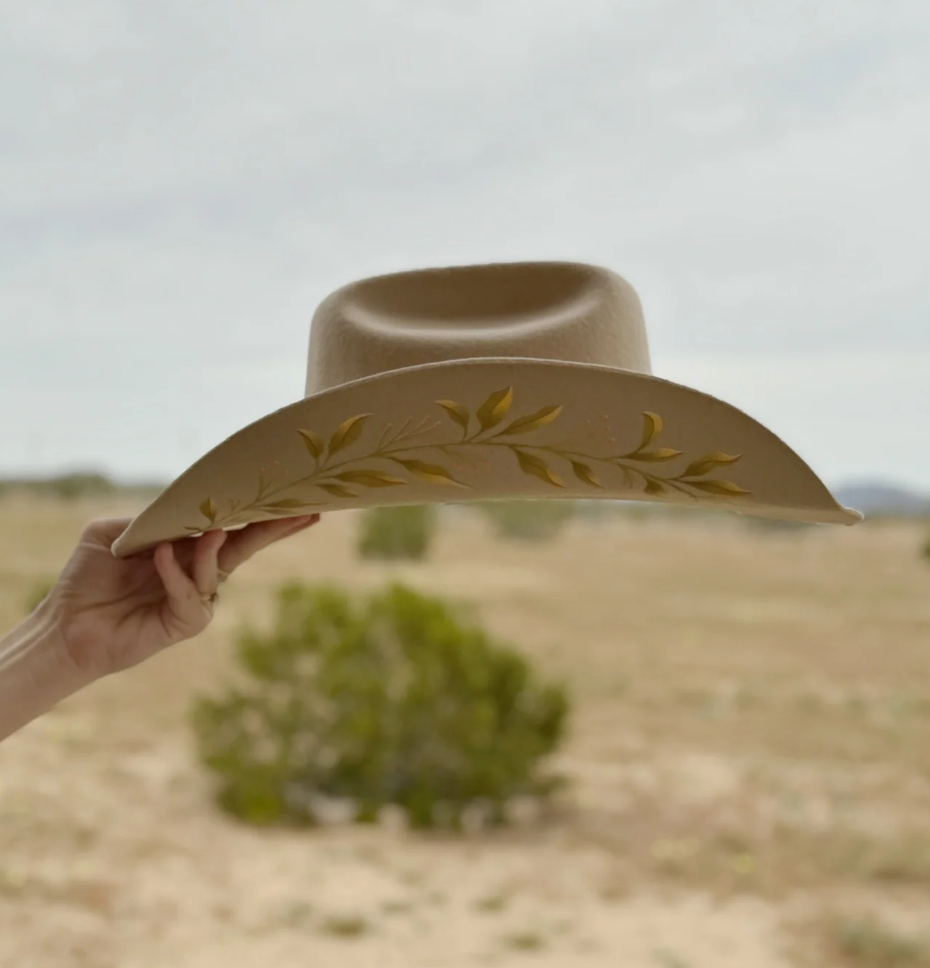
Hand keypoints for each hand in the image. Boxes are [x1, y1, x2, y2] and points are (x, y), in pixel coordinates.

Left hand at [41, 514, 320, 678]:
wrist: (65, 624)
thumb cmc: (89, 578)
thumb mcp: (115, 533)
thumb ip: (149, 519)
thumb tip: (185, 512)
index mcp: (186, 548)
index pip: (230, 527)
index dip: (259, 513)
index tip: (290, 496)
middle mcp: (198, 572)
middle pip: (245, 547)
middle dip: (274, 529)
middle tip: (305, 513)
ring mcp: (194, 599)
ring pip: (218, 570)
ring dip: (213, 549)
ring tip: (210, 531)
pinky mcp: (183, 624)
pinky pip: (191, 597)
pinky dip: (177, 576)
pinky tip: (161, 558)